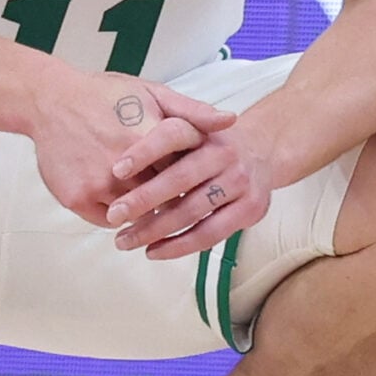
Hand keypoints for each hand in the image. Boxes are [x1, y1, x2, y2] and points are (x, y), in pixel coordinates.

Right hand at [27, 69, 231, 231]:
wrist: (50, 101)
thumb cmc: (105, 96)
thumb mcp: (151, 93)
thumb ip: (192, 111)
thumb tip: (231, 120)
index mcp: (147, 137)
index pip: (185, 174)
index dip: (193, 181)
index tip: (199, 186)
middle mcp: (123, 165)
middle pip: (162, 199)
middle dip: (173, 203)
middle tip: (181, 204)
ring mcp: (98, 184)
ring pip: (136, 215)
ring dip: (146, 214)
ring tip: (153, 209)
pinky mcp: (77, 198)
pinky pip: (108, 220)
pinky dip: (118, 216)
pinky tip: (122, 205)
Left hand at [103, 110, 273, 262]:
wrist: (260, 154)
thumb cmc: (209, 145)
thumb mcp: (189, 124)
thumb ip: (161, 131)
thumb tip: (126, 152)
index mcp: (205, 130)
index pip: (172, 135)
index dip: (143, 152)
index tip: (116, 170)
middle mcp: (225, 154)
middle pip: (180, 179)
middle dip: (142, 200)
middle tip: (114, 216)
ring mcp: (240, 182)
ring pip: (191, 211)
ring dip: (155, 229)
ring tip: (125, 240)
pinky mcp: (250, 209)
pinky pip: (209, 234)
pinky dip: (179, 246)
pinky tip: (153, 251)